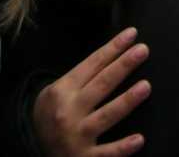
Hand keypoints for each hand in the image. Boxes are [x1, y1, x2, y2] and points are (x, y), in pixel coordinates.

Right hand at [33, 27, 151, 156]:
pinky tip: (139, 139)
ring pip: (106, 115)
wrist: (33, 147)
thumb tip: (112, 57)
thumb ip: (80, 78)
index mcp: (63, 90)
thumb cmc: (52, 113)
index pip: (93, 64)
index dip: (113, 48)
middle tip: (143, 50)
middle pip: (102, 84)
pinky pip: (106, 153)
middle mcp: (69, 111)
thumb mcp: (56, 91)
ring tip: (146, 86)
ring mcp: (77, 135)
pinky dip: (122, 147)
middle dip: (123, 65)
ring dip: (127, 100)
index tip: (131, 34)